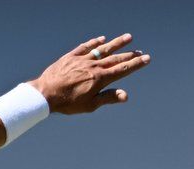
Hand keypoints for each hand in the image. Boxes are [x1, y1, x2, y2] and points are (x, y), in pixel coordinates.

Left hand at [30, 34, 150, 114]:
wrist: (46, 93)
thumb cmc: (68, 102)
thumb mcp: (90, 105)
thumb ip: (108, 98)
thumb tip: (126, 96)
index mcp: (101, 79)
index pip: (123, 69)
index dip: (136, 64)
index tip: (146, 58)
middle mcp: (94, 66)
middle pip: (116, 58)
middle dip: (130, 55)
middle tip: (140, 51)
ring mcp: (83, 59)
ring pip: (103, 49)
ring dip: (116, 43)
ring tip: (128, 37)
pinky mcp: (71, 56)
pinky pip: (86, 47)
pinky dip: (95, 42)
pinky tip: (102, 39)